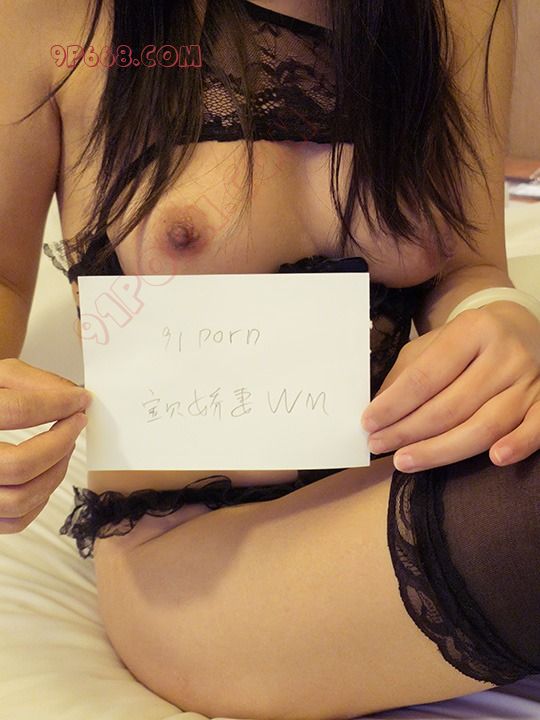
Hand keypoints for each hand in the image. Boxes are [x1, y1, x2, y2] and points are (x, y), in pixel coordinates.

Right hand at [0, 358, 91, 532]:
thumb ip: (32, 382)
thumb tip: (73, 397)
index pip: (16, 411)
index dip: (58, 404)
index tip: (81, 400)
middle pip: (20, 464)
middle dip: (60, 443)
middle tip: (76, 423)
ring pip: (21, 499)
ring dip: (56, 471)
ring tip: (64, 446)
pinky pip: (15, 520)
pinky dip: (40, 498)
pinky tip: (45, 472)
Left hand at [361, 301, 539, 471]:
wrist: (520, 326)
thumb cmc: (467, 341)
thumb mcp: (433, 344)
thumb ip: (406, 374)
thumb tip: (377, 414)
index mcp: (472, 330)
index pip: (426, 377)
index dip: (394, 405)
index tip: (368, 423)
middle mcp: (505, 354)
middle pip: (451, 406)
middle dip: (408, 432)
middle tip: (379, 445)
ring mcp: (530, 380)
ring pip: (485, 425)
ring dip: (441, 450)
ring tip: (405, 461)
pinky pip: (537, 428)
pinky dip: (518, 445)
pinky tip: (495, 459)